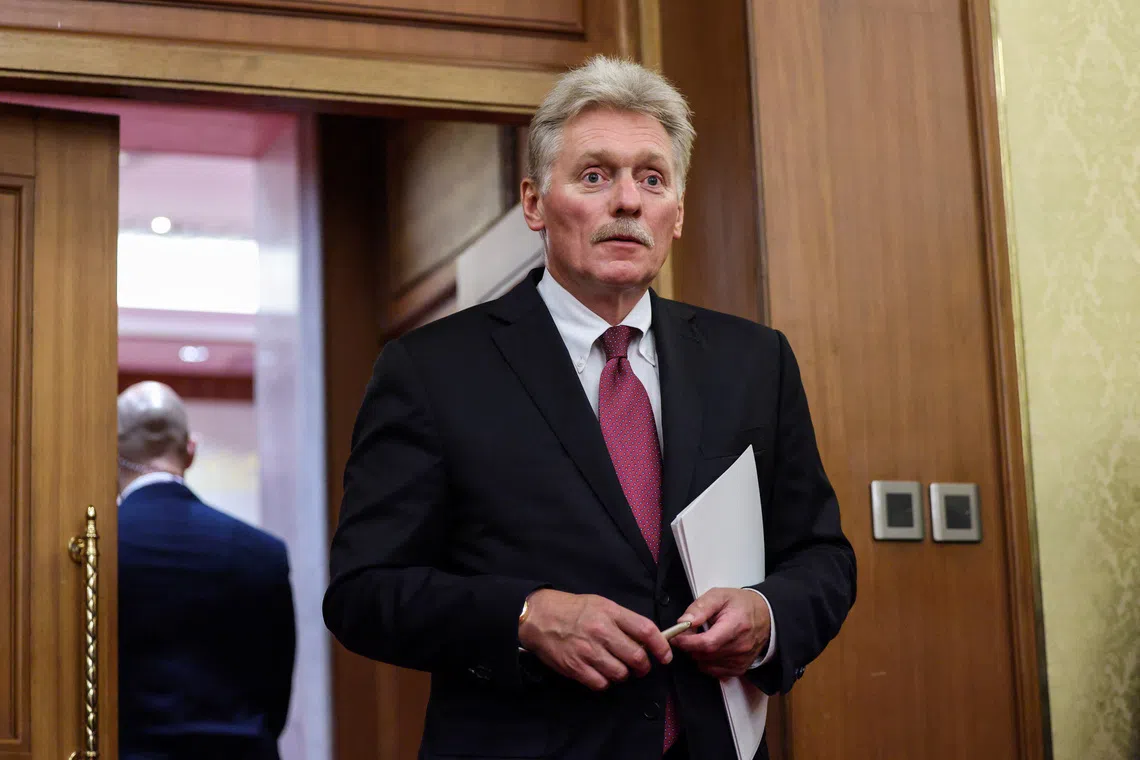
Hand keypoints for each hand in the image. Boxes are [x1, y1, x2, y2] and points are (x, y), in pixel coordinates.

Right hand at [518, 589, 672, 690]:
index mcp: (610, 613)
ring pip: (620, 673)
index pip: (646, 630)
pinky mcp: (575, 667)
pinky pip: (601, 684)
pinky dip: (604, 682)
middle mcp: (601, 631)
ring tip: (616, 667)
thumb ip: (623, 620)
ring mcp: (588, 651)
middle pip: (636, 657)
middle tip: (640, 666)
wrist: (537, 616)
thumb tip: (645, 640)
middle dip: (643, 666)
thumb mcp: (600, 604)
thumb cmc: (571, 609)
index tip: (665, 656)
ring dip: (622, 674)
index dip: (661, 646)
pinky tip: (599, 672)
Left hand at [671, 588, 769, 677]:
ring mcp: (741, 660)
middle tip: (688, 634)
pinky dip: (706, 662)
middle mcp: (740, 646)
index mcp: (736, 626)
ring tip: (702, 638)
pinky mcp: (740, 668)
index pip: (707, 643)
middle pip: (705, 655)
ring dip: (697, 654)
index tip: (676, 637)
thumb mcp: (720, 596)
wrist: (765, 616)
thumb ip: (701, 607)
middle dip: (690, 646)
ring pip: (707, 664)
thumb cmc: (741, 605)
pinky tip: (709, 649)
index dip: (687, 642)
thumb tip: (685, 621)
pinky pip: (714, 671)